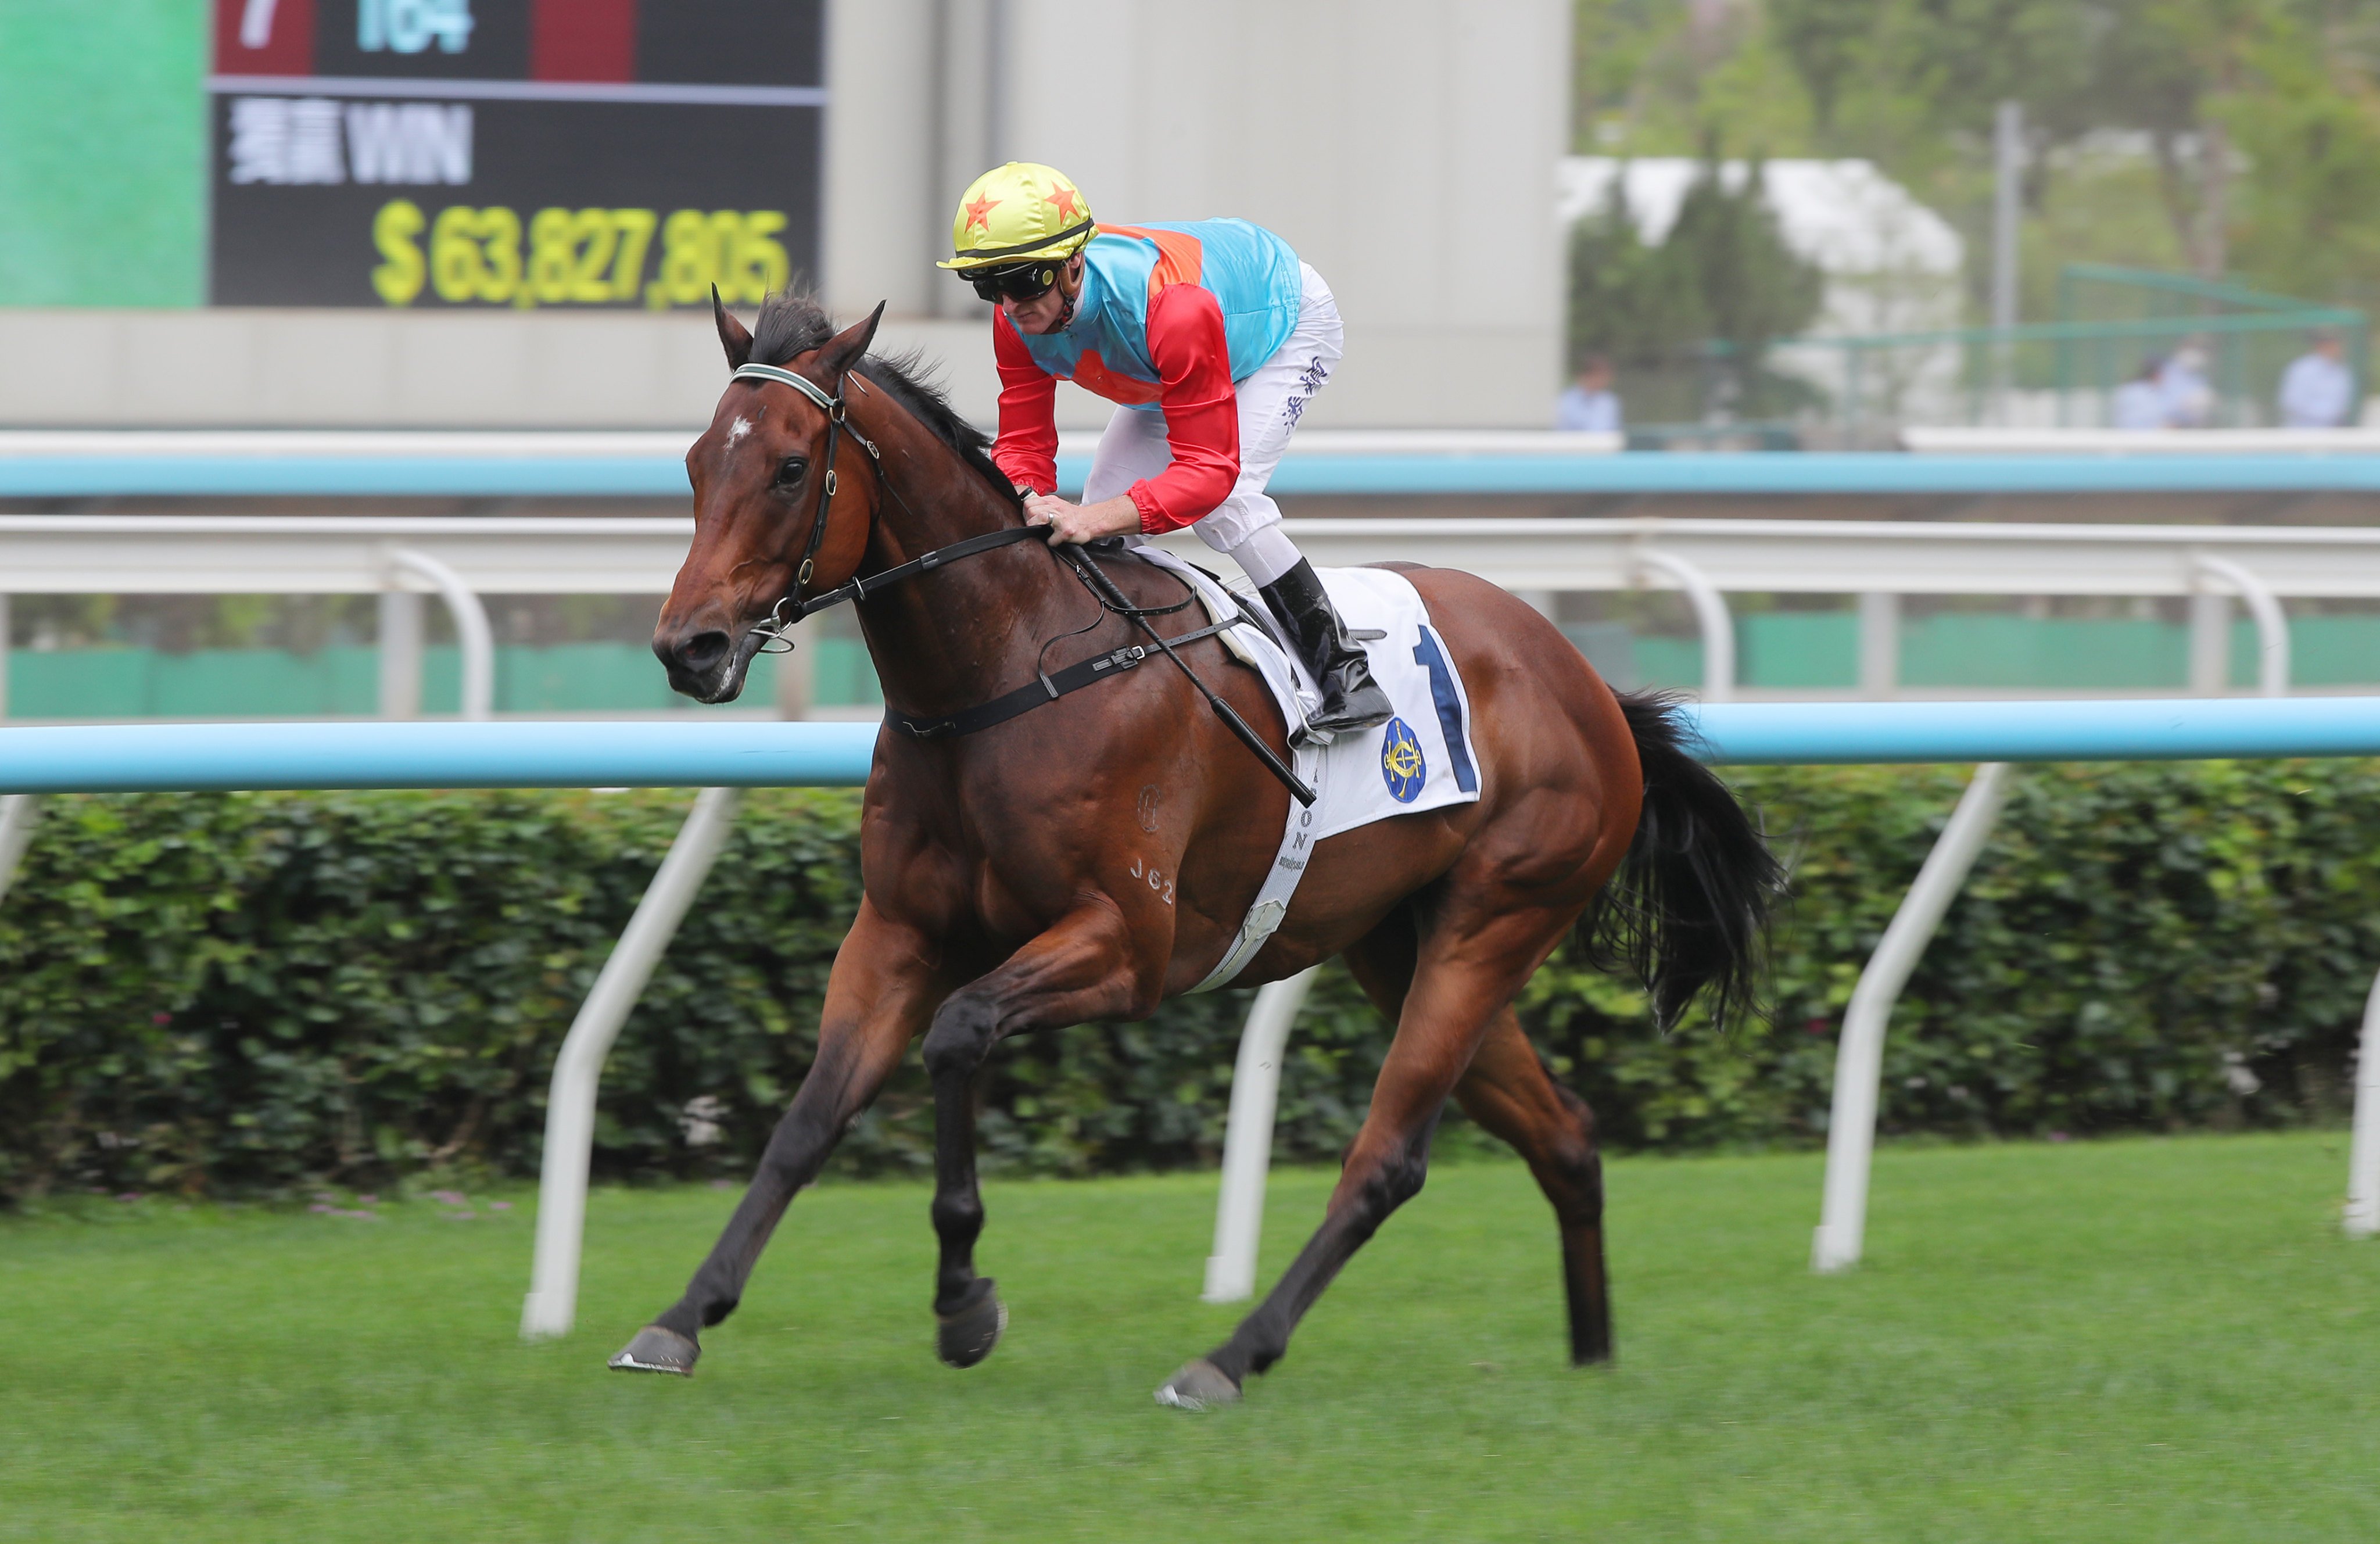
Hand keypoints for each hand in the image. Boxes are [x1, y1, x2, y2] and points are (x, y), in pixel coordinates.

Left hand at [1023, 491, 1140, 544]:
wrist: (1092, 521)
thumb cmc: (1073, 515)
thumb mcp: (1057, 504)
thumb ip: (1043, 505)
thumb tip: (1026, 509)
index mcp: (1051, 501)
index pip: (1028, 502)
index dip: (1026, 512)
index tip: (1029, 519)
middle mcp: (1056, 507)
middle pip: (1030, 510)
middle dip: (1029, 520)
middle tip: (1034, 527)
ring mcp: (1061, 519)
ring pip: (1038, 519)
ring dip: (1035, 528)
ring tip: (1041, 532)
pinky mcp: (1066, 531)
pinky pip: (1051, 539)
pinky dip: (1051, 542)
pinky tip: (1054, 540)